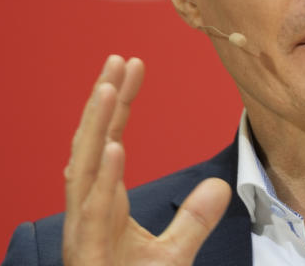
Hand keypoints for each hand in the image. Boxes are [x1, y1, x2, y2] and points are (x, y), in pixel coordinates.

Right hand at [62, 55, 231, 264]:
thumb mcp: (173, 255)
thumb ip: (194, 219)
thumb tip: (220, 185)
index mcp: (103, 205)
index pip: (109, 140)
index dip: (119, 103)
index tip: (133, 64)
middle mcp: (87, 212)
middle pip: (91, 144)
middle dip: (103, 101)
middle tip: (118, 58)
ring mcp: (83, 233)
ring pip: (84, 170)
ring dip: (96, 127)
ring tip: (111, 87)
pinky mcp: (87, 255)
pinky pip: (92, 212)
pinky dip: (102, 179)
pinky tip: (113, 148)